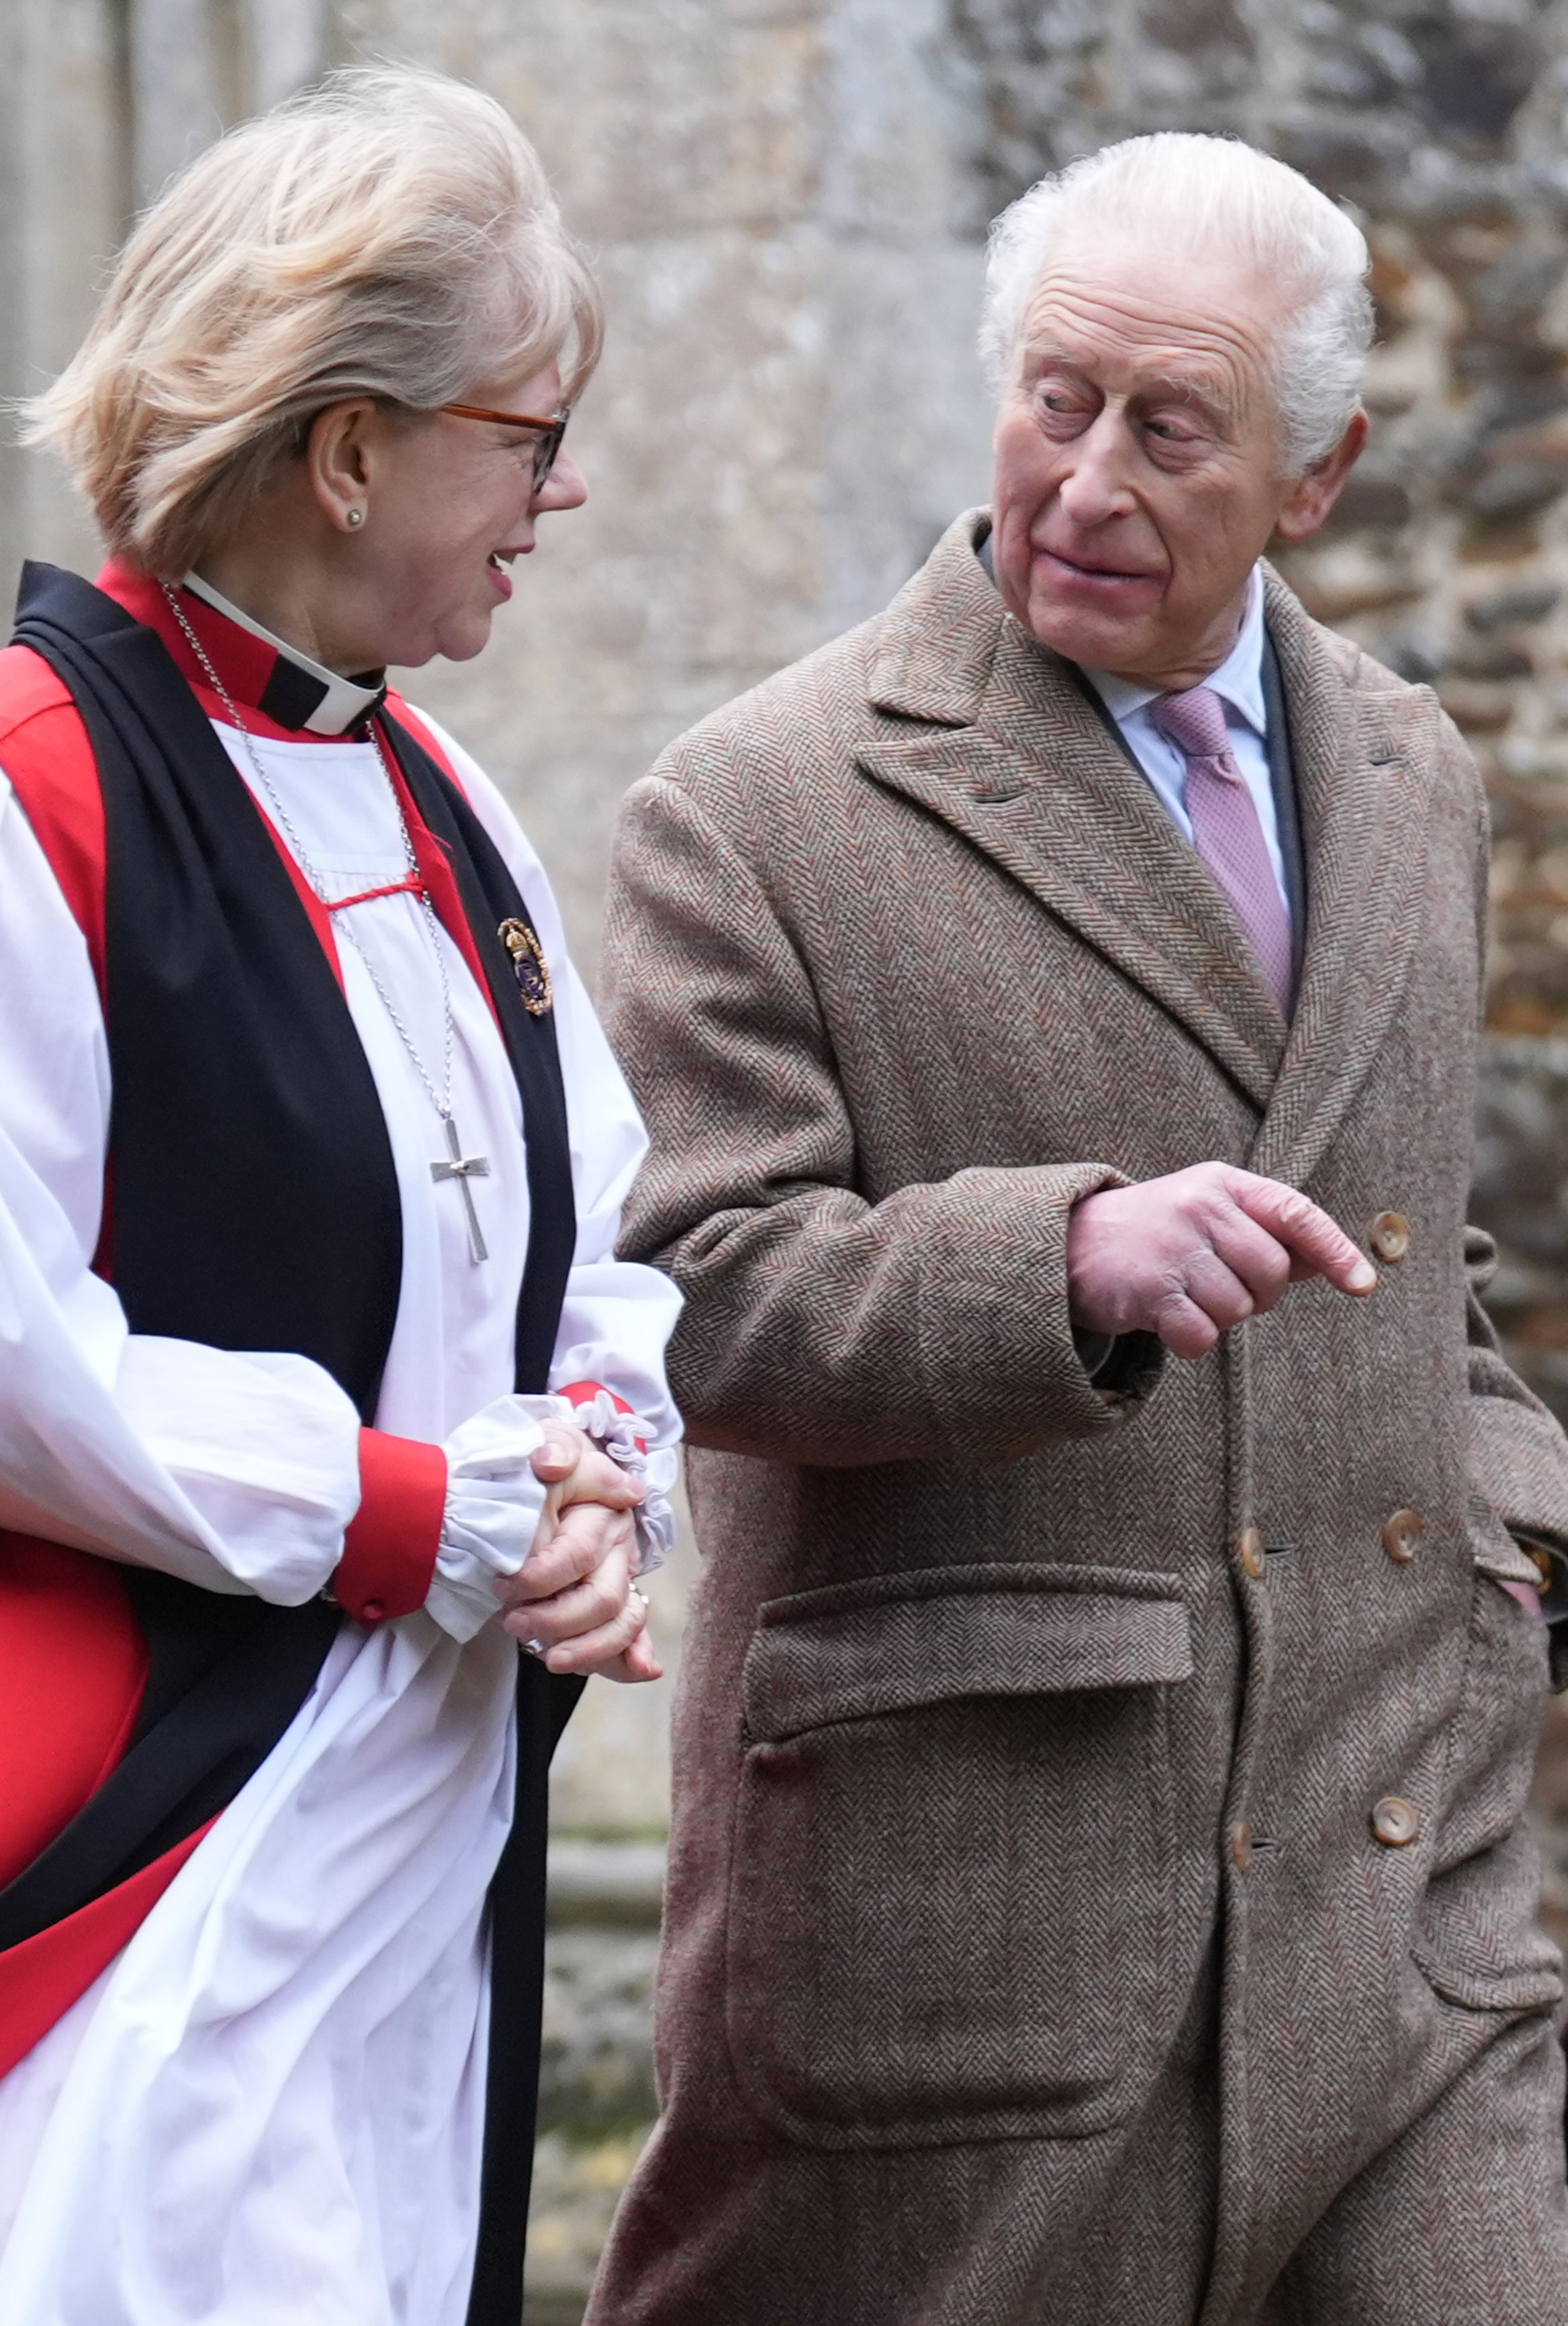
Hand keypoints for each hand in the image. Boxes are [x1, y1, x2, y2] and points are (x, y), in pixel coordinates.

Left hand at [493, 1424, 662, 1682]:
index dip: (540, 1578)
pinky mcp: (614, 1601)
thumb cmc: (545, 1460)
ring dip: (589, 1649)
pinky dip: (633, 1658)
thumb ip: (552, 1446)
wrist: (548, 1470)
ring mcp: (620, 1577)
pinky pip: (632, 1635)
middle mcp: (618, 1550)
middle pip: (604, 1598)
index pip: (577, 1556)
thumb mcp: (548, 1441)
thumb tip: (551, 1464)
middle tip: (512, 1623)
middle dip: (558, 1620)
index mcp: (603, 1513)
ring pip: (623, 1623)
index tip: (503, 1585)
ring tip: (550, 1659)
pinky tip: (641, 1671)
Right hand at [1066, 1162, 1376, 1359]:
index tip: (1364, 1285)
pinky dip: (1192, 1341)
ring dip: (1219, 1317)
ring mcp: (1173, 1249)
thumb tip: (1330, 1264)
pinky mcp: (1149, 1291)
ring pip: (1239, 1309)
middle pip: (1272, 1273)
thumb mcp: (1209, 1212)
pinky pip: (1204, 1336)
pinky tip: (1168, 1320)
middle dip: (1258, 1295)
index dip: (1335, 1250)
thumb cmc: (1155, 1231)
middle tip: (1220, 1286)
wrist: (1069, 1244)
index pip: (1295, 1213)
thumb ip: (1265, 1231)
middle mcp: (1199, 1208)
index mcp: (1222, 1184)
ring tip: (1185, 1295)